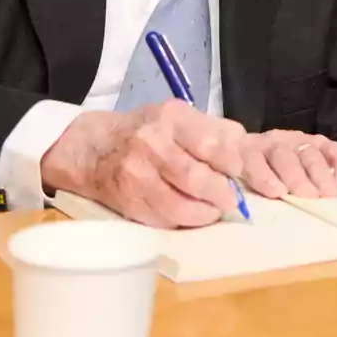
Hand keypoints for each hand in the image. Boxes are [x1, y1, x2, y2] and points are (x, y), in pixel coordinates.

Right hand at [39, 99, 245, 228]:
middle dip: (221, 193)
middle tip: (232, 200)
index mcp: (171, 117)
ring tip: (214, 210)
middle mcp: (152, 143)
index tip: (238, 172)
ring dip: (206, 212)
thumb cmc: (146, 130)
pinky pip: (164, 218)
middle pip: (196, 177)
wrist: (92, 147)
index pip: (210, 143)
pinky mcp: (129, 200)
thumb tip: (244, 150)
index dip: (230, 163)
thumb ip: (213, 130)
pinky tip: (192, 215)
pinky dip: (184, 220)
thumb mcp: (178, 116)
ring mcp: (137, 173)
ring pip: (180, 203)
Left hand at [240, 130, 336, 198]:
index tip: (276, 192)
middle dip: (298, 177)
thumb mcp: (231, 183)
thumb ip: (232, 191)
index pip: (252, 160)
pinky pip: (335, 151)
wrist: (252, 154)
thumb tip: (233, 208)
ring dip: (320, 175)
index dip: (264, 175)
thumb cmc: (244, 179)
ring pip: (309, 153)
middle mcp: (271, 143)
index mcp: (244, 154)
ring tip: (329, 196)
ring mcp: (296, 141)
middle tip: (309, 198)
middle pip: (284, 155)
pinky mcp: (318, 143)